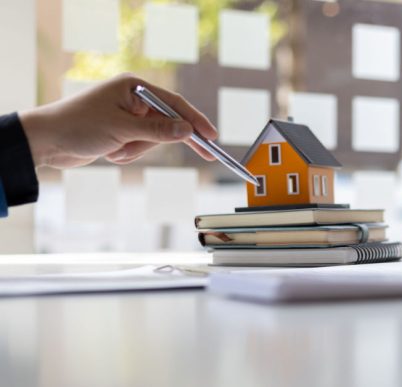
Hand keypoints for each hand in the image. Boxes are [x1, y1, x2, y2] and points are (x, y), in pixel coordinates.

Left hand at [19, 73, 217, 167]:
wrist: (46, 142)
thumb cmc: (79, 127)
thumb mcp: (122, 129)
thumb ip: (157, 131)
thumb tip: (188, 130)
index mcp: (134, 87)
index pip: (174, 104)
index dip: (196, 120)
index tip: (212, 136)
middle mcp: (133, 99)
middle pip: (168, 123)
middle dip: (166, 140)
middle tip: (209, 154)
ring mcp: (128, 116)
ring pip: (154, 139)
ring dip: (137, 150)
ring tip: (115, 150)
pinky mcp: (122, 132)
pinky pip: (140, 147)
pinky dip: (128, 154)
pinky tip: (110, 153)